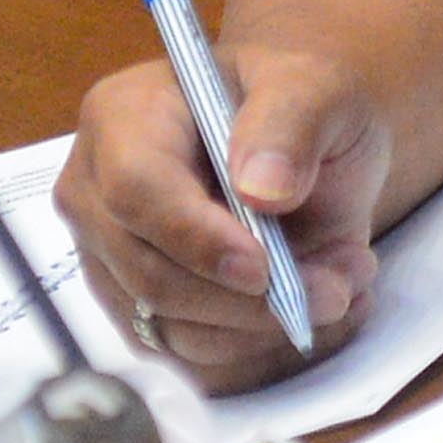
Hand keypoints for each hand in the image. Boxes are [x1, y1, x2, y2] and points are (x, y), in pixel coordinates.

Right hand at [60, 42, 385, 391]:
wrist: (303, 142)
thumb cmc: (297, 101)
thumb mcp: (313, 86)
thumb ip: (290, 124)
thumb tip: (263, 188)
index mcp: (122, 118)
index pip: (135, 192)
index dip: (196, 239)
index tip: (264, 268)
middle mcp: (97, 195)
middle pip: (149, 275)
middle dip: (249, 300)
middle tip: (339, 287)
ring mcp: (112, 261)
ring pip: (175, 329)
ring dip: (268, 326)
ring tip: (345, 285)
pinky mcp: (143, 312)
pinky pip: (195, 356)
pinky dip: (263, 346)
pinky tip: (319, 308)